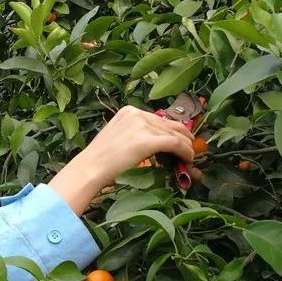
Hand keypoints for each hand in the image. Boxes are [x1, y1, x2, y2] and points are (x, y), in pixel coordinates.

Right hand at [49, 106, 193, 214]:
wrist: (89, 169)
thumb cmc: (100, 160)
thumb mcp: (118, 138)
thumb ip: (136, 134)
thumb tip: (158, 142)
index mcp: (129, 111)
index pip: (159, 119)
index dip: (175, 129)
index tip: (183, 139)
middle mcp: (136, 114)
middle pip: (170, 124)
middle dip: (184, 137)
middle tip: (191, 148)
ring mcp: (141, 126)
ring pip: (175, 134)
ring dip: (186, 147)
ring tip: (190, 157)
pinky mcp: (146, 140)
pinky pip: (175, 143)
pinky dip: (185, 151)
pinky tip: (189, 159)